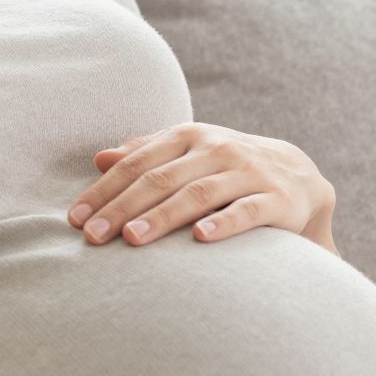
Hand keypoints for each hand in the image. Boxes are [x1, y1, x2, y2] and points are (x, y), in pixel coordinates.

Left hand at [67, 121, 337, 251]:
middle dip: (122, 208)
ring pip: (198, 193)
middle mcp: (217, 148)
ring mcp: (248, 171)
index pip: (137, 164)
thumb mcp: (188, 154)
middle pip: (160, 179)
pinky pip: (247, 211)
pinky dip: (223, 222)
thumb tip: (99, 158)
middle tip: (93, 237)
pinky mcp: (277, 198)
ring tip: (133, 239)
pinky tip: (200, 238)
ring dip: (163, 217)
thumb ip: (146, 154)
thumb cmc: (227, 168)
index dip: (104, 191)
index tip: (76, 219)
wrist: (299, 176)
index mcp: (189, 136)